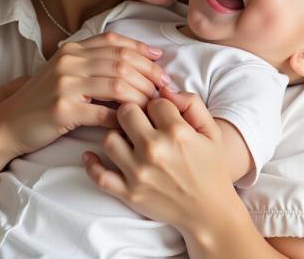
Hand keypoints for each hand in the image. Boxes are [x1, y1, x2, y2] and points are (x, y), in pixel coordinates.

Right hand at [0, 33, 167, 155]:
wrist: (9, 122)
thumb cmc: (43, 98)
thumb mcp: (66, 70)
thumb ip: (94, 61)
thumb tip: (139, 59)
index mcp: (72, 49)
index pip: (115, 42)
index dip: (142, 51)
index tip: (161, 63)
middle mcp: (69, 61)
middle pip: (122, 62)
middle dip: (149, 75)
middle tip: (164, 88)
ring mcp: (65, 84)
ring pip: (118, 85)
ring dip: (141, 96)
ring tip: (153, 106)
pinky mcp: (63, 110)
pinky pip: (103, 114)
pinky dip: (122, 119)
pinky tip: (132, 124)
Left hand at [83, 87, 237, 235]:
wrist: (210, 213)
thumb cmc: (211, 168)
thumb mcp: (212, 131)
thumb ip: (191, 103)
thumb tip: (165, 88)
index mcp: (177, 132)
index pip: (153, 101)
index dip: (157, 104)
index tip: (160, 114)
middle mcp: (155, 150)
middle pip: (126, 112)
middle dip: (133, 112)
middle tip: (139, 120)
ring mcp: (139, 172)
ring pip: (109, 139)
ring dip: (116, 135)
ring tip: (127, 139)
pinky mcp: (129, 193)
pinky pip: (100, 175)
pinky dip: (92, 164)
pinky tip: (92, 155)